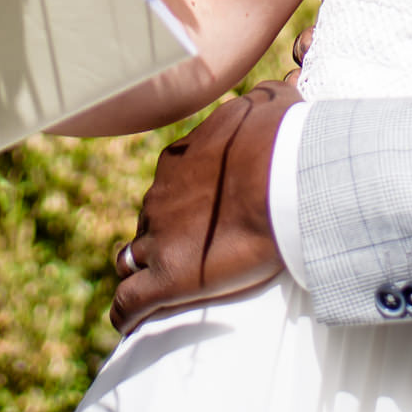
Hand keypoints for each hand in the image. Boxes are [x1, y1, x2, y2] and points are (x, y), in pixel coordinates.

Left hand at [111, 77, 297, 334]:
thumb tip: (281, 83)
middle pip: (148, 220)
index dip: (182, 203)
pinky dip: (127, 314)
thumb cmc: (284, 137)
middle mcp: (159, 198)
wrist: (283, 175)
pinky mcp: (167, 277)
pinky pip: (129, 302)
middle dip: (162, 237)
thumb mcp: (274, 102)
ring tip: (157, 293)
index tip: (203, 216)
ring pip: (131, 258)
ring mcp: (159, 237)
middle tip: (192, 253)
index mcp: (179, 161)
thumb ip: (267, 98)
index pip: (168, 184)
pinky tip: (131, 327)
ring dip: (141, 271)